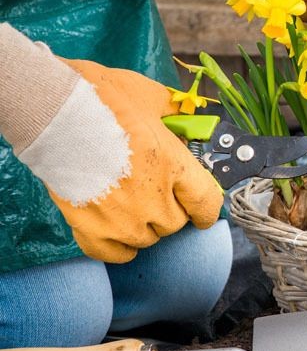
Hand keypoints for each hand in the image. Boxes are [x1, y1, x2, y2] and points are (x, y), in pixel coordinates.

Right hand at [0, 25, 223, 263]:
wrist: (54, 111)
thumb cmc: (103, 98)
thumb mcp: (152, 96)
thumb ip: (172, 112)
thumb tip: (182, 116)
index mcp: (175, 166)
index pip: (206, 203)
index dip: (207, 211)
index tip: (203, 214)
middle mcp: (154, 199)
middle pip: (175, 223)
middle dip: (169, 210)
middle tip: (153, 194)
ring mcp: (123, 219)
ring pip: (147, 238)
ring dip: (143, 226)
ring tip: (130, 205)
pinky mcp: (91, 229)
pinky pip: (115, 254)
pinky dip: (119, 247)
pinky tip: (117, 232)